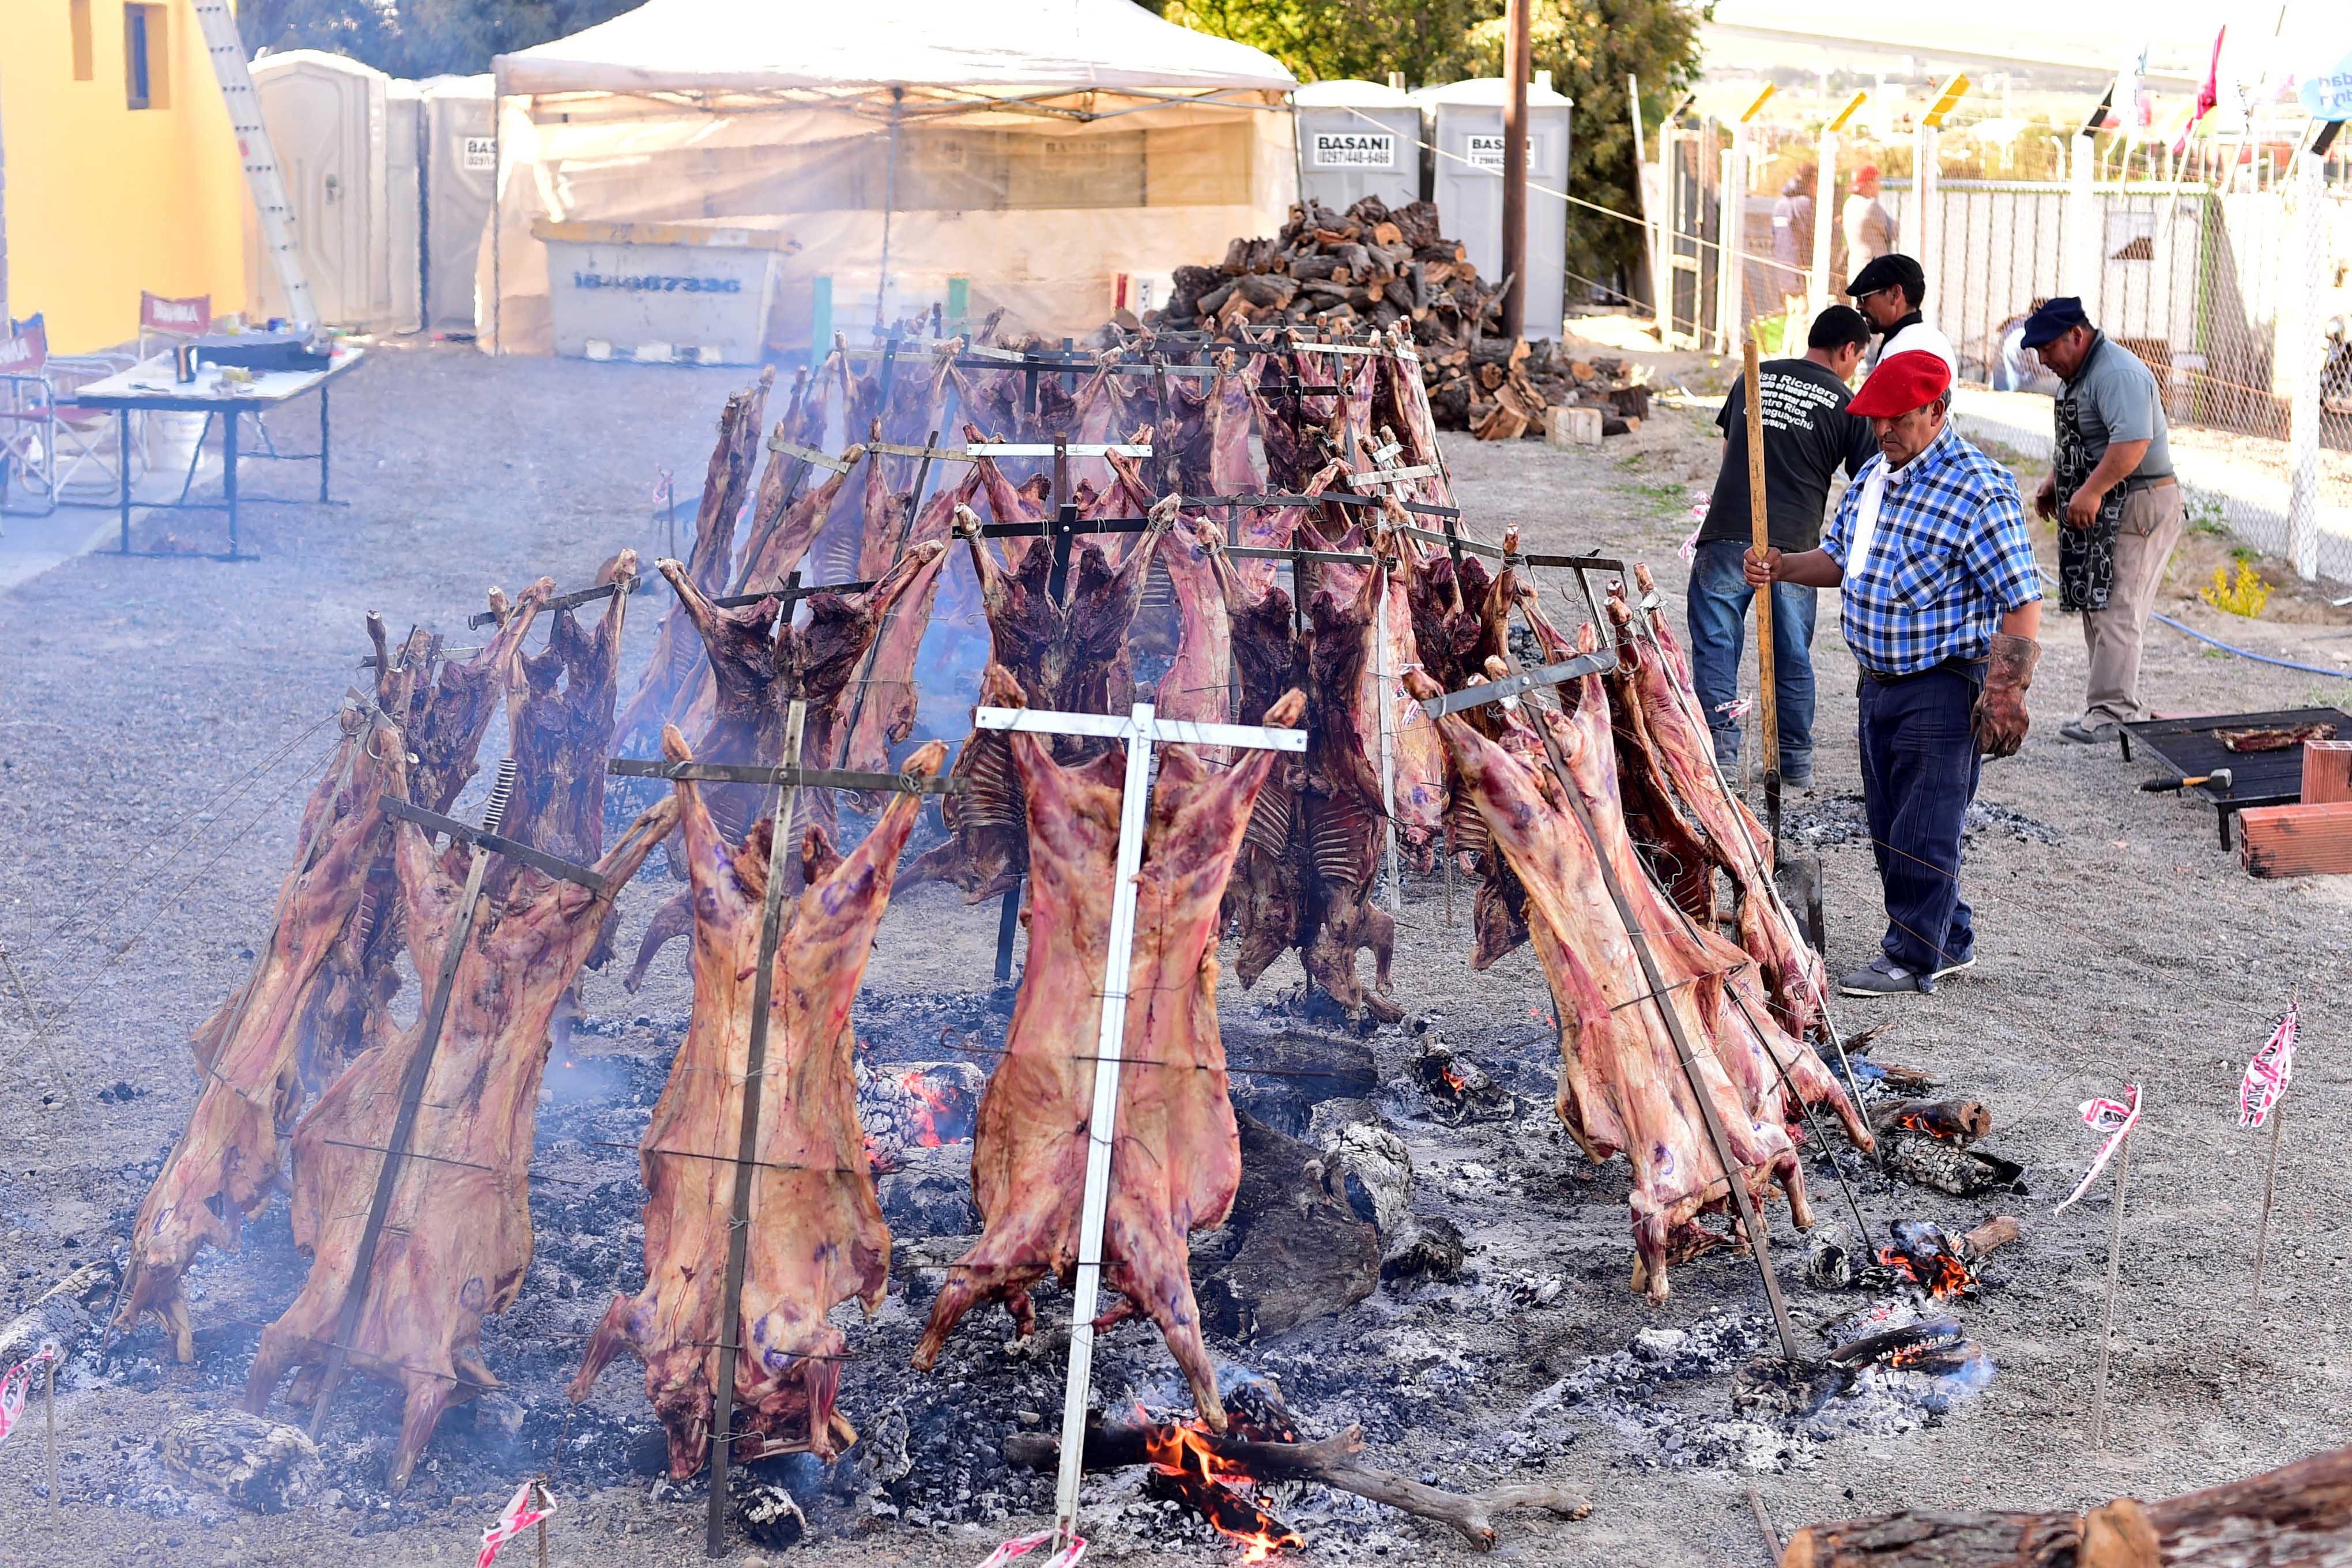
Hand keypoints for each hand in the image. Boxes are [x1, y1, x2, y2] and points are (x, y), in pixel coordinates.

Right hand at [1743, 546, 1780, 586]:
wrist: (1777, 569)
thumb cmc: (1775, 559)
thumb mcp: (1776, 554)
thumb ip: (1770, 557)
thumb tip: (1764, 565)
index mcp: (1753, 552)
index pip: (1747, 554)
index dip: (1753, 560)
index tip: (1761, 564)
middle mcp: (1748, 561)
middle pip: (1747, 566)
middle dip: (1758, 571)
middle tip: (1768, 571)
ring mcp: (1747, 570)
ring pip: (1748, 575)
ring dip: (1759, 578)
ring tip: (1768, 577)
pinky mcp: (1749, 579)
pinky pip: (1749, 582)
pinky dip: (1756, 584)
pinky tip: (1763, 584)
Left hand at [1971, 632, 2038, 757]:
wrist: (2008, 687)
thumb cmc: (1990, 696)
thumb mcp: (1977, 708)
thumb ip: (1975, 722)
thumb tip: (1972, 733)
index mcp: (1989, 727)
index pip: (1984, 747)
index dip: (1981, 749)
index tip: (1980, 748)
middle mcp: (2002, 731)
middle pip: (1994, 750)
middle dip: (1989, 749)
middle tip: (1988, 746)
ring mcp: (2014, 730)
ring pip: (2006, 751)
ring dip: (2000, 750)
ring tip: (1998, 747)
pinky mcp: (2023, 727)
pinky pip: (2017, 745)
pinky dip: (2012, 748)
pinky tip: (2008, 744)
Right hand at [2034, 472, 2056, 519]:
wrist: (2060, 475)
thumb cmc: (2053, 480)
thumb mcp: (2047, 486)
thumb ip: (2043, 491)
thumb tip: (2038, 496)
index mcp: (2040, 494)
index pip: (2037, 504)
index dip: (2038, 510)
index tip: (2040, 516)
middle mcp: (2044, 497)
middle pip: (2043, 508)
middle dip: (2045, 514)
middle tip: (2048, 520)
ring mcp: (2050, 498)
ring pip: (2049, 508)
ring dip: (2051, 513)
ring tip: (2056, 517)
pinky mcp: (2056, 498)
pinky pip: (2055, 506)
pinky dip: (2056, 510)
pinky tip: (2060, 513)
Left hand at [2064, 484, 2102, 529]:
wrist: (2092, 489)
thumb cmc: (2083, 492)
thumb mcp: (2074, 499)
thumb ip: (2072, 506)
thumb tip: (2071, 511)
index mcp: (2071, 507)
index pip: (2069, 518)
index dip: (2071, 523)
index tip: (2073, 525)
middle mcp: (2077, 510)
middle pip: (2076, 522)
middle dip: (2078, 526)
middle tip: (2080, 527)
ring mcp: (2084, 511)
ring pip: (2084, 522)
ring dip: (2085, 525)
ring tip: (2087, 525)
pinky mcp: (2091, 511)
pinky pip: (2091, 520)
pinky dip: (2091, 523)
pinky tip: (2092, 523)